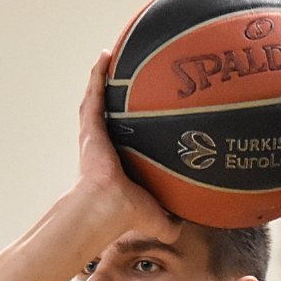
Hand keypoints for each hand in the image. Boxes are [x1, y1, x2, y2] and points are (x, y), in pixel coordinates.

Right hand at [72, 51, 167, 235]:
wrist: (108, 207)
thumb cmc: (127, 214)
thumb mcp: (158, 218)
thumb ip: (173, 221)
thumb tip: (190, 224)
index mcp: (118, 163)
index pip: (124, 139)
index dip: (131, 125)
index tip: (142, 111)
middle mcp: (104, 146)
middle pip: (109, 114)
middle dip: (115, 95)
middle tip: (126, 76)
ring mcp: (94, 135)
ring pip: (97, 101)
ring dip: (102, 79)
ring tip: (110, 57)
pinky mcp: (90, 127)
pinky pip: (94, 95)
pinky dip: (98, 75)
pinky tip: (105, 56)